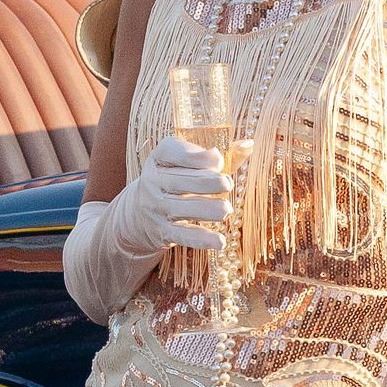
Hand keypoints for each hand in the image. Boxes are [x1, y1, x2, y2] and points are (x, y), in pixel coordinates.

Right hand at [115, 135, 235, 256]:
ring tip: (226, 209)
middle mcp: (154, 181)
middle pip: (183, 181)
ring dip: (209, 209)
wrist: (138, 214)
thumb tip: (248, 144)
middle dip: (209, 182)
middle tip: (227, 184)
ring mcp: (157, 208)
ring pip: (184, 208)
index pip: (174, 152)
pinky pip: (184, 235)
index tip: (218, 161)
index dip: (198, 157)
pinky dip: (202, 239)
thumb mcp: (183, 163)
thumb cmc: (174, 180)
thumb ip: (214, 155)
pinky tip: (220, 241)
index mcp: (160, 157)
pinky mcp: (162, 232)